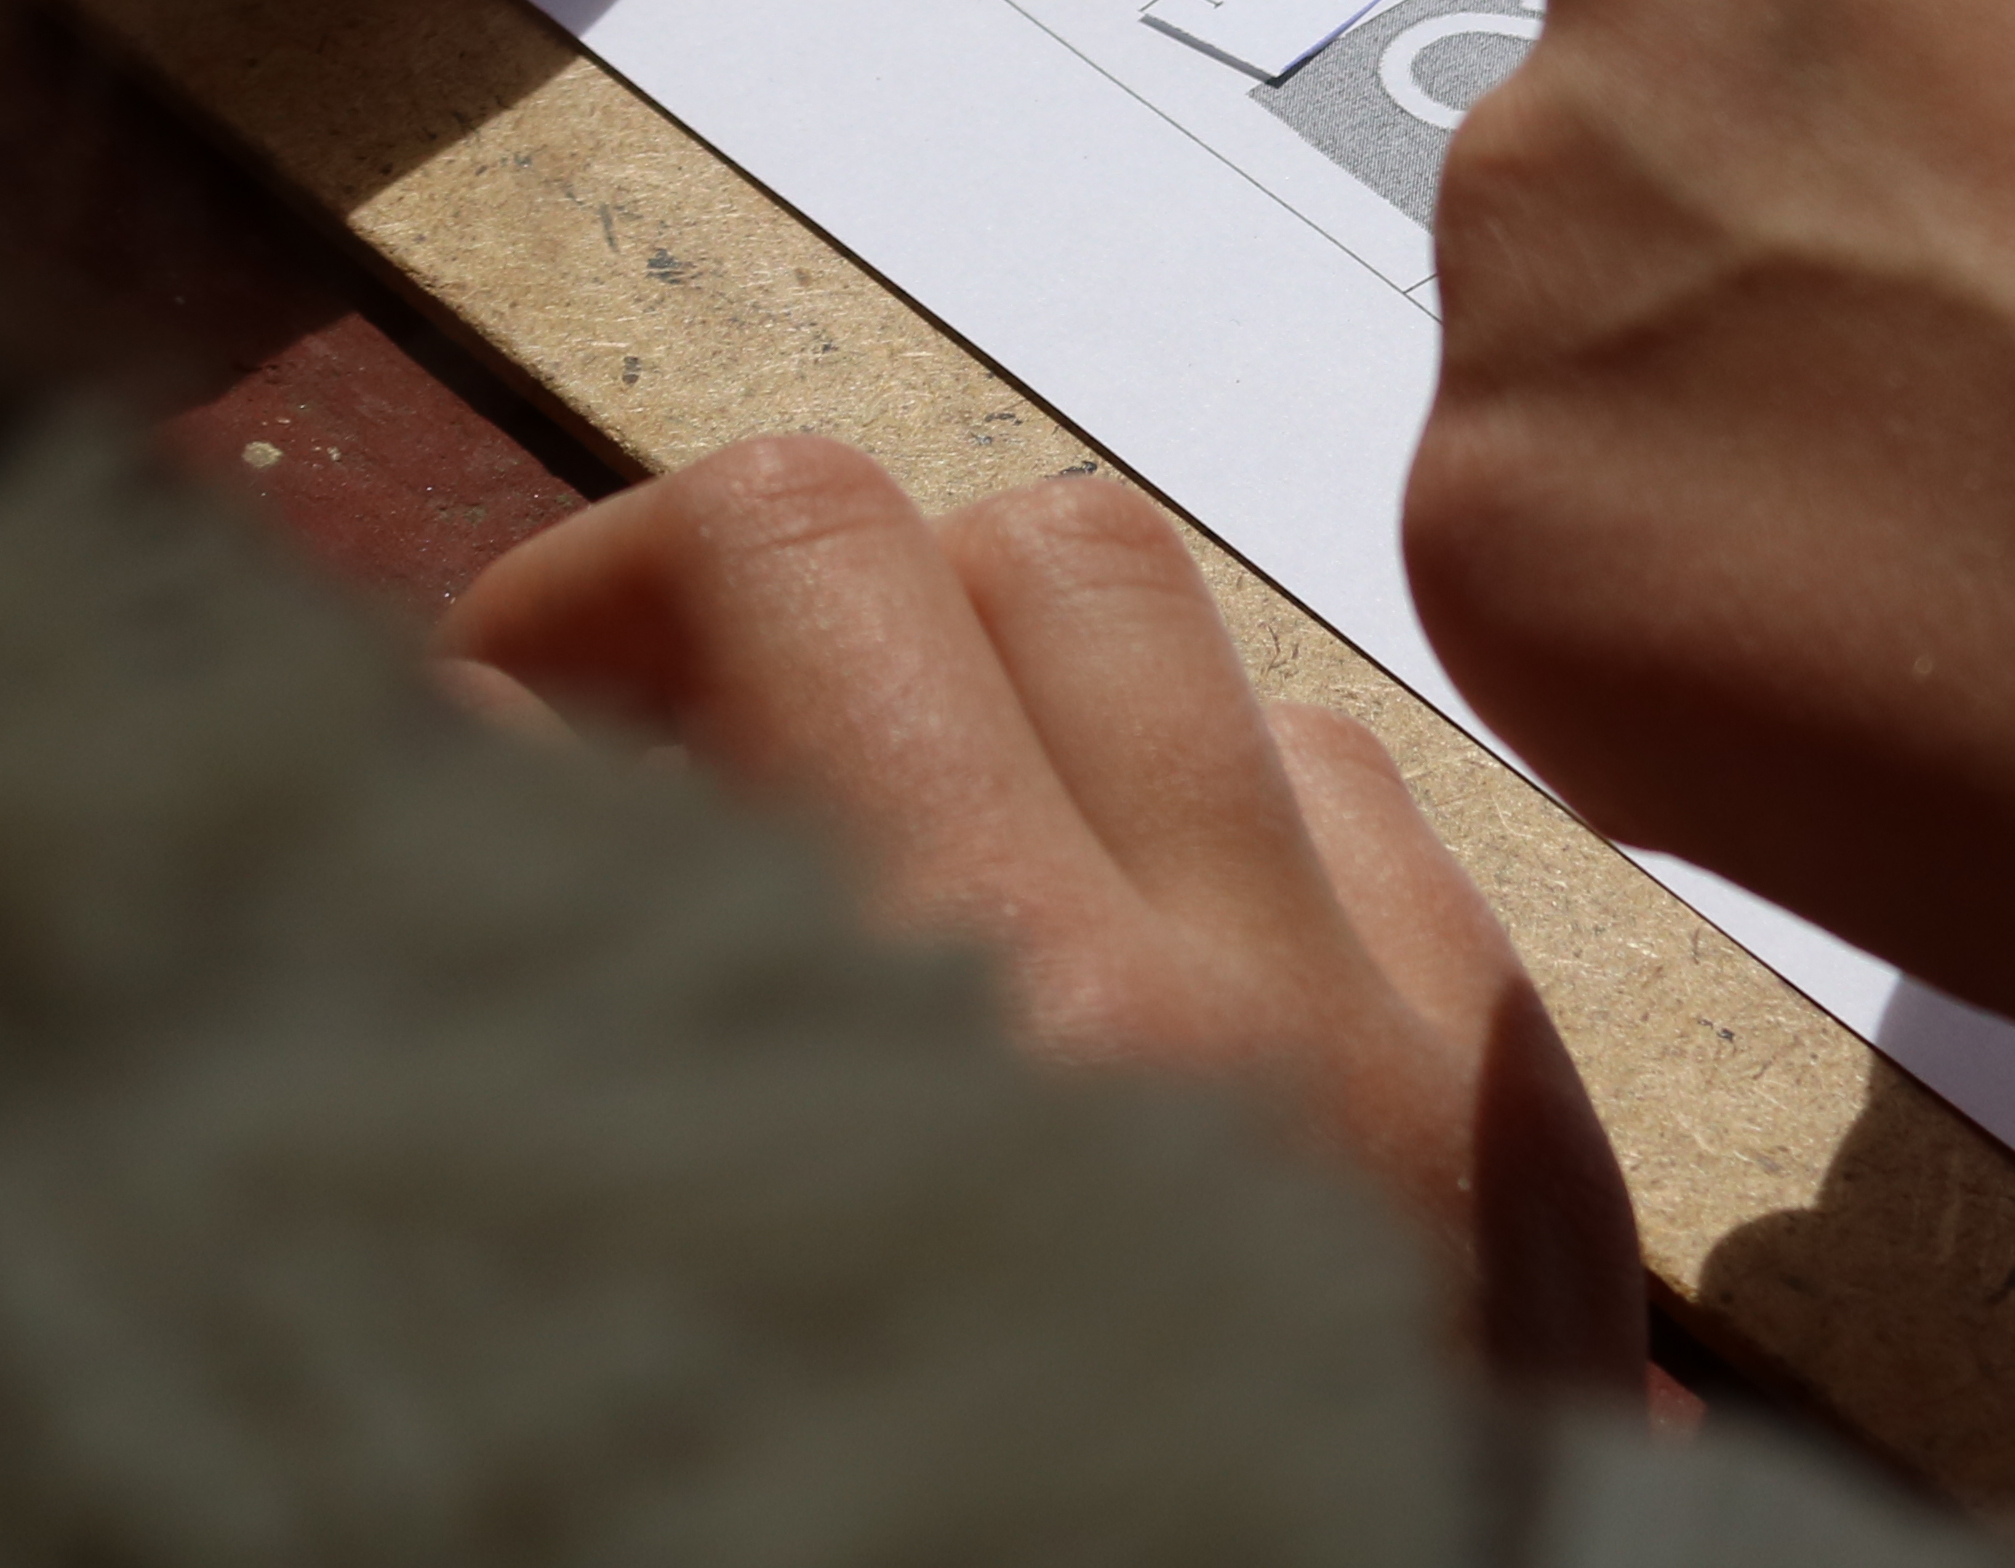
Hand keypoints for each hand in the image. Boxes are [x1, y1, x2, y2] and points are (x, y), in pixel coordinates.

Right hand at [445, 436, 1643, 1388]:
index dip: (584, 614)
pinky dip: (1203, 822)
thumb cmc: (990, 1512)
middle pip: (978, 544)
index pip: (787, 564)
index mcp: (983, 1055)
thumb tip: (489, 780)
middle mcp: (1209, 1004)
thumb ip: (596, 1036)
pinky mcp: (1525, 1124)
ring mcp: (1402, 1050)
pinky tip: (1097, 969)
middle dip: (779, 611)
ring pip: (1180, 632)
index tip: (489, 748)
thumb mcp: (714, 1315)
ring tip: (865, 857)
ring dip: (997, 689)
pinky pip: (1352, 803)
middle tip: (654, 775)